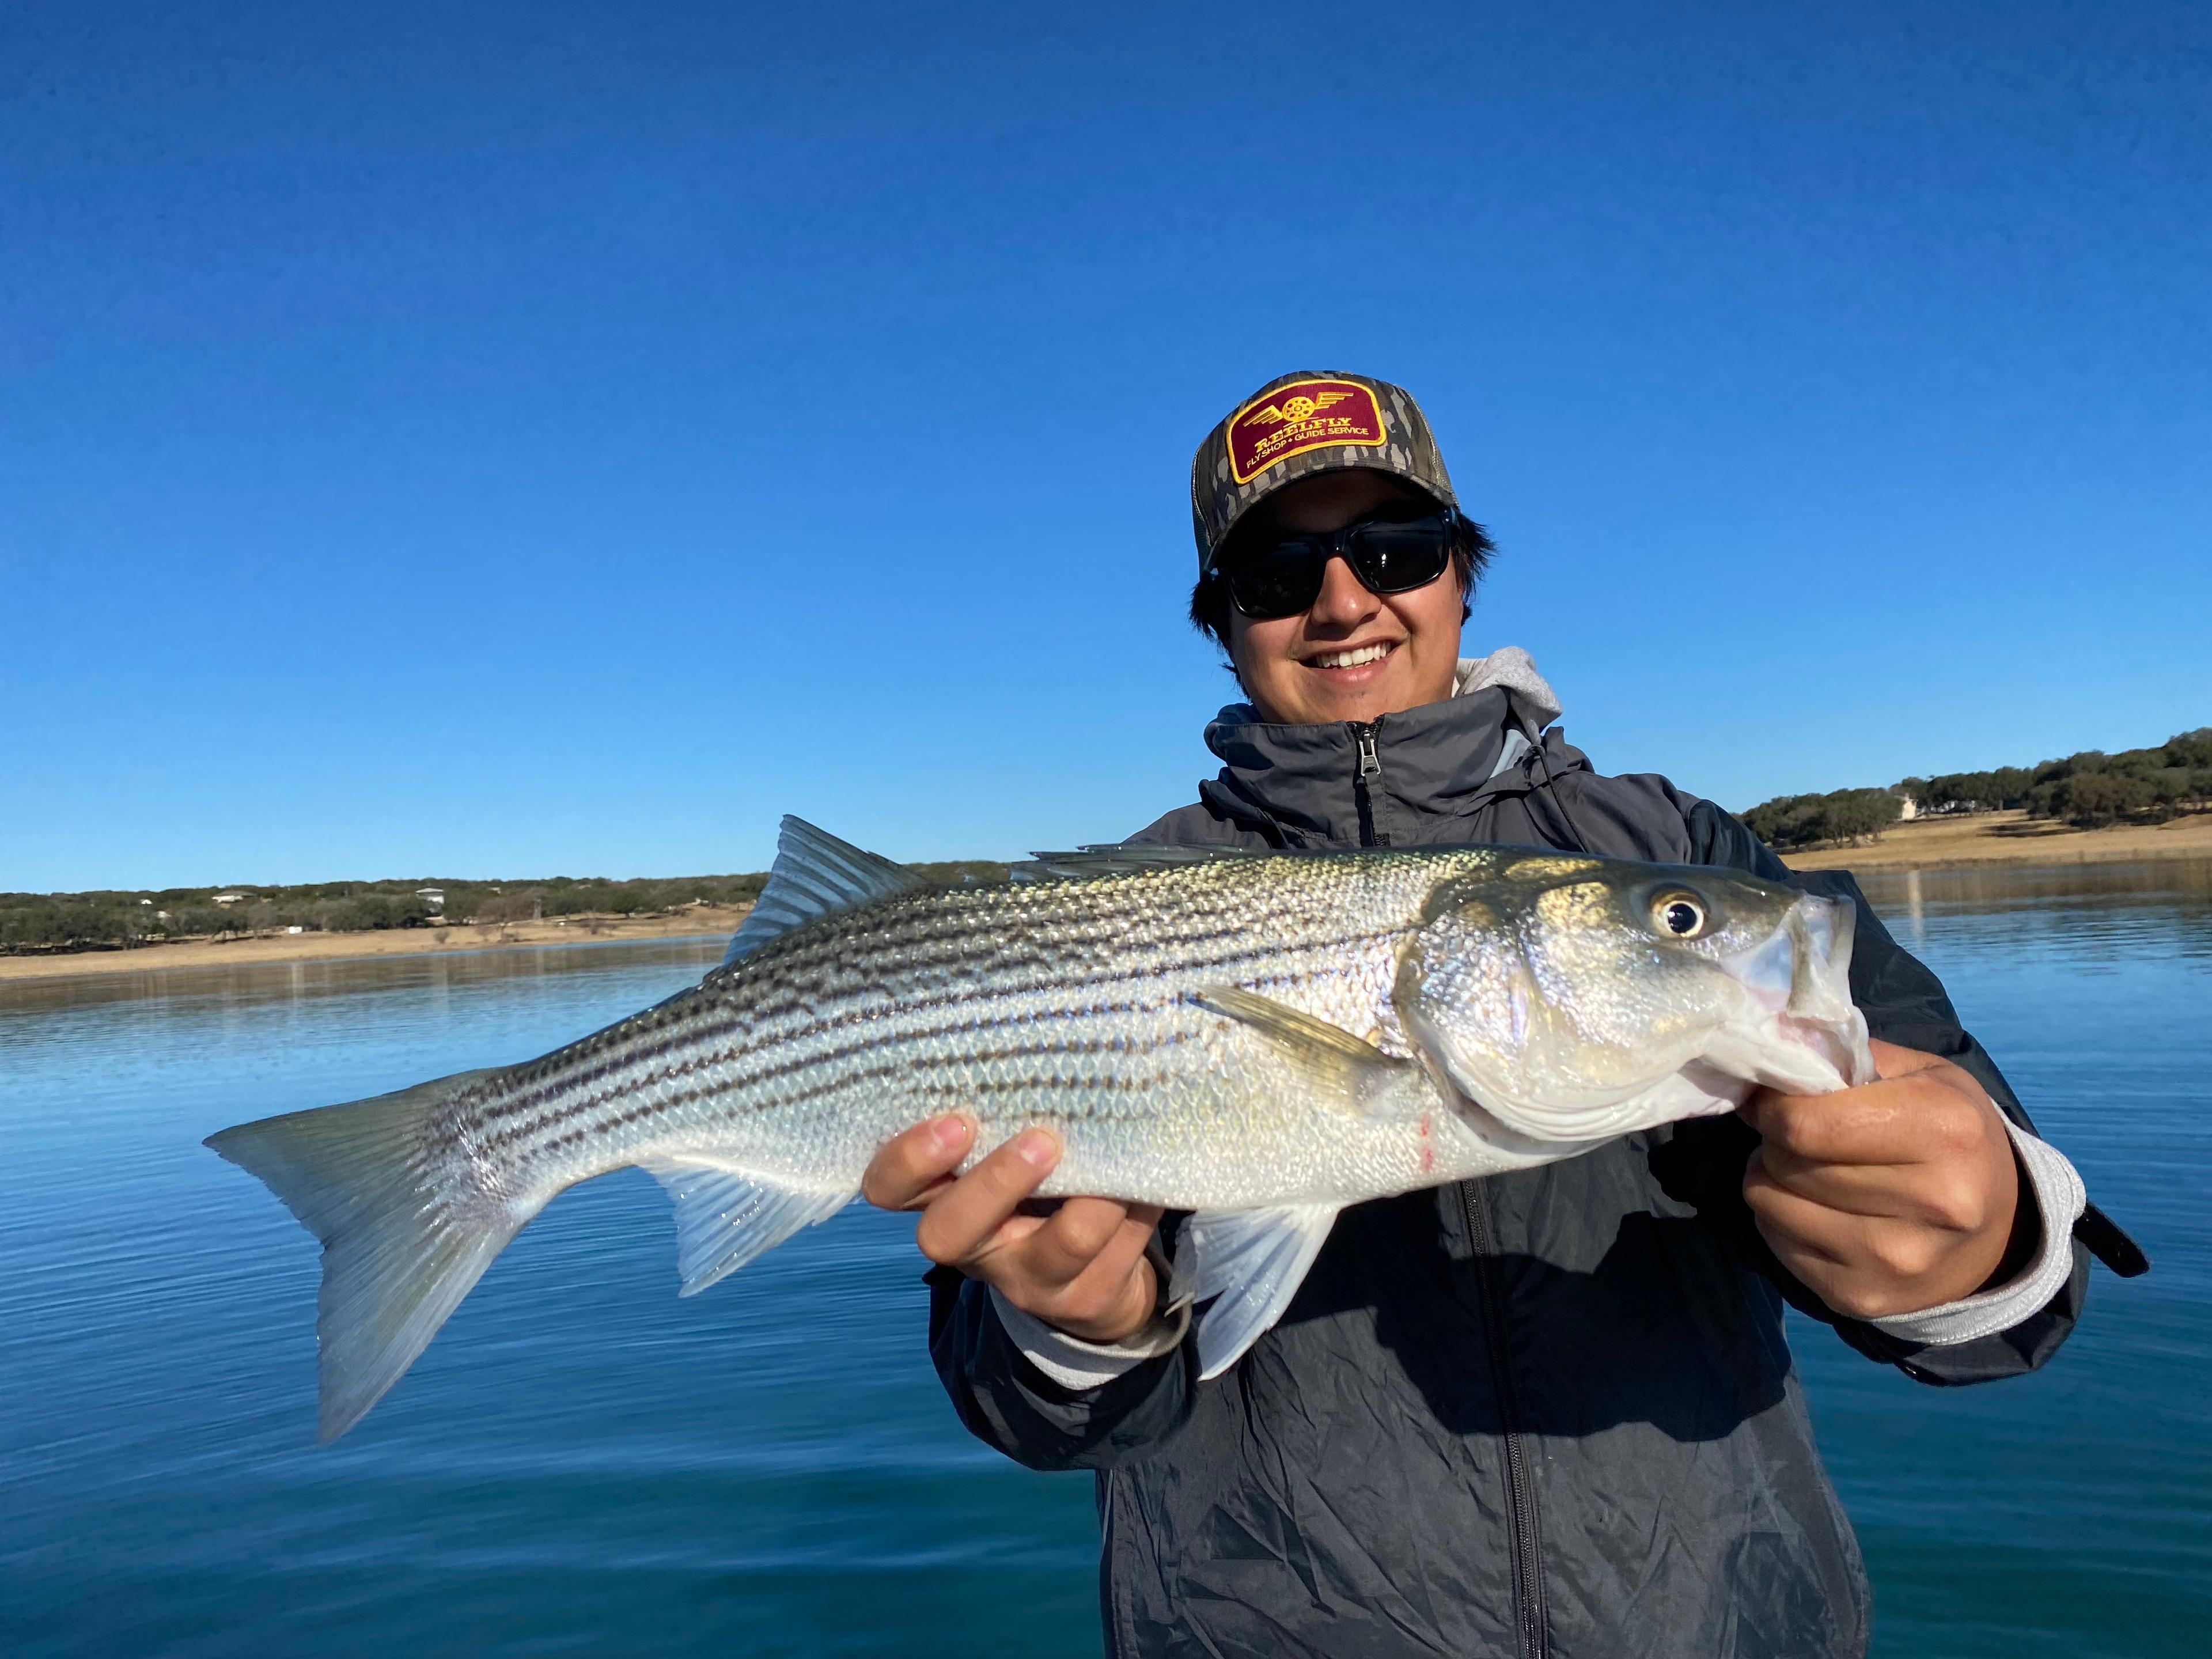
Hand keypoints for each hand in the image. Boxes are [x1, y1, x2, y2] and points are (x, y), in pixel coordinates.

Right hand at [862, 1114, 1165, 1344]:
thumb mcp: (1014, 1142)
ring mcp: (1026, 1281)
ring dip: (1099, 1193)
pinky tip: (1144, 1184)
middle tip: (1042, 1139)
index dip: (909, 1159)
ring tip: (1121, 1157)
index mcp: (940, 1197)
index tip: (958, 1120)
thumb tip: (1045, 1029)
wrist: (1094, 1269)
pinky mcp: (1082, 1300)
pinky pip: (1115, 1252)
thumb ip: (1012, 1108)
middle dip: (995, 1183)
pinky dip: (1137, 1207)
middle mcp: (972, 1247)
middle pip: (946, 1235)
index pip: (887, 1187)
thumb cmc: (1043, 1176)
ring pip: (1061, 1244)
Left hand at [1741, 1039, 2025, 1318]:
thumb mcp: (1923, 1076)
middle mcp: (1933, 1203)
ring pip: (1768, 1200)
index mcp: (1946, 1131)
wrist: (1999, 1235)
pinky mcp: (1862, 1297)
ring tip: (1810, 1169)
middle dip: (1776, 1138)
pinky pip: (1774, 1241)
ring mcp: (1898, 1260)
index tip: (1775, 1098)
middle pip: (1786, 1161)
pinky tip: (1819, 1209)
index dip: (1774, 1105)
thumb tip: (1770, 1048)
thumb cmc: (1950, 1138)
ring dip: (1773, 1176)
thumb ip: (1850, 1056)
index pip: (1807, 1122)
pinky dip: (1781, 1218)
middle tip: (1800, 1133)